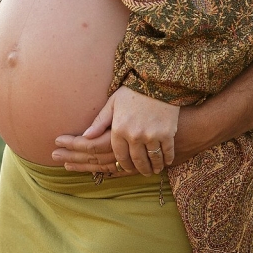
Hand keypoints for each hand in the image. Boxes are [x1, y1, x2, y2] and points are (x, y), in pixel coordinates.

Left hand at [52, 99, 214, 171]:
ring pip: (152, 159)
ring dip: (154, 167)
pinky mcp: (167, 133)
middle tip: (144, 172)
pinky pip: (167, 152)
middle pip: (137, 160)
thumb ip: (99, 122)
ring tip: (155, 169)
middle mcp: (134, 136)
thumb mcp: (112, 103)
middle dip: (140, 169)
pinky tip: (167, 161)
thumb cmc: (132, 91)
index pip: (119, 155)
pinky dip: (167, 159)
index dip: (124, 164)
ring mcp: (151, 136)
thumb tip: (85, 136)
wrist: (157, 81)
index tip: (128, 167)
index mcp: (119, 130)